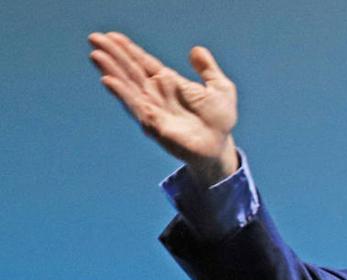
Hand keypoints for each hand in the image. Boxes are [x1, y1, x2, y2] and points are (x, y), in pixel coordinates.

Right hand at [88, 31, 238, 185]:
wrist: (219, 146)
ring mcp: (152, 108)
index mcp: (168, 82)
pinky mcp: (153, 124)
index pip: (143, 61)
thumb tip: (196, 50)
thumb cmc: (219, 119)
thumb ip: (208, 69)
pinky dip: (122, 93)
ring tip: (96, 55)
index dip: (128, 48)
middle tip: (94, 37)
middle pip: (130, 70)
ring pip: (127, 85)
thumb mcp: (220, 88)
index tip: (111, 35)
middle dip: (113, 54)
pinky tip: (109, 81)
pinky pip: (135, 106)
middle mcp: (156, 93)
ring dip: (112, 71)